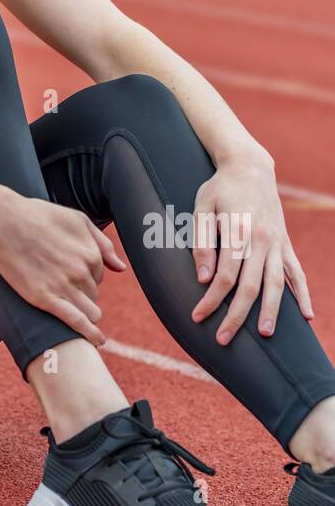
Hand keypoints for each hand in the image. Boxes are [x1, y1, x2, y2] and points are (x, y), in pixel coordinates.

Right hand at [0, 193, 125, 347]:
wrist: (3, 221)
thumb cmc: (38, 216)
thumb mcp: (76, 219)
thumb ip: (102, 243)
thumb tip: (121, 268)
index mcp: (90, 253)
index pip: (99, 276)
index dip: (87, 276)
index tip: (70, 274)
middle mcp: (81, 272)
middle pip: (94, 294)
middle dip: (83, 293)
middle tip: (62, 287)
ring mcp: (64, 286)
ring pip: (90, 311)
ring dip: (86, 313)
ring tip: (76, 313)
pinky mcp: (45, 299)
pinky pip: (77, 322)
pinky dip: (89, 334)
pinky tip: (97, 340)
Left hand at [190, 152, 313, 343]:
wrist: (250, 166)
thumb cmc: (220, 188)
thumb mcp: (201, 208)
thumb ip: (202, 243)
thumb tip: (204, 278)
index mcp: (238, 232)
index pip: (225, 277)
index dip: (212, 300)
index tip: (198, 316)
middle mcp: (262, 240)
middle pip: (250, 287)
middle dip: (236, 316)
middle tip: (222, 339)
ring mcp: (277, 243)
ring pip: (276, 284)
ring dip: (271, 311)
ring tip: (264, 334)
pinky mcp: (286, 244)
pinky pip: (297, 273)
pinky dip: (303, 294)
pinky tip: (307, 316)